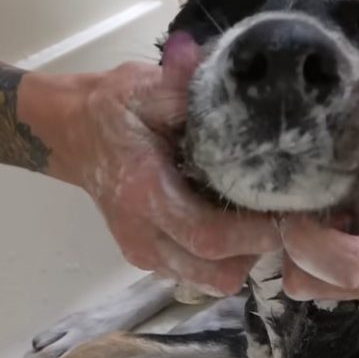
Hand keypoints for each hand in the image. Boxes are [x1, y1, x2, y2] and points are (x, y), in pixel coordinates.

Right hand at [58, 34, 279, 292]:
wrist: (72, 131)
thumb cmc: (115, 108)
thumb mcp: (147, 88)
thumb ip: (186, 87)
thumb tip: (232, 76)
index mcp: (144, 191)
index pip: (207, 235)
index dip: (253, 235)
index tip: (286, 215)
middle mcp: (141, 233)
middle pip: (214, 272)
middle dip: (257, 252)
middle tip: (283, 220)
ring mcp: (143, 252)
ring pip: (209, 281)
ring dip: (243, 259)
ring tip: (259, 223)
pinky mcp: (148, 258)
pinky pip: (198, 275)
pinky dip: (224, 261)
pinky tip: (235, 227)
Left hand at [279, 31, 358, 303]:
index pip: (351, 267)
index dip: (311, 244)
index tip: (291, 211)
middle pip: (313, 282)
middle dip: (292, 246)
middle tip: (291, 202)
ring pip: (308, 284)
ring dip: (298, 251)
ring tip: (308, 209)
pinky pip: (317, 280)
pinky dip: (308, 254)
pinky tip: (321, 219)